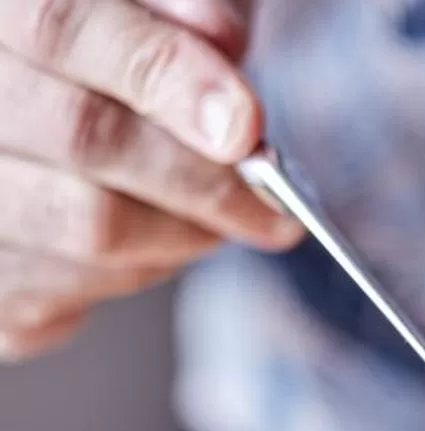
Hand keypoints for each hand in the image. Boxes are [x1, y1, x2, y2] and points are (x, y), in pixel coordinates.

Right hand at [0, 0, 299, 359]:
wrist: (36, 109)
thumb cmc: (100, 52)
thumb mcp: (139, 3)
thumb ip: (179, 6)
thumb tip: (221, 44)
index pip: (60, 26)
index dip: (164, 75)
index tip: (246, 126)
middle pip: (82, 136)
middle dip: (203, 178)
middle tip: (274, 204)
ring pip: (86, 226)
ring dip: (183, 232)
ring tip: (217, 214)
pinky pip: (73, 294)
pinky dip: (140, 270)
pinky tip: (154, 236)